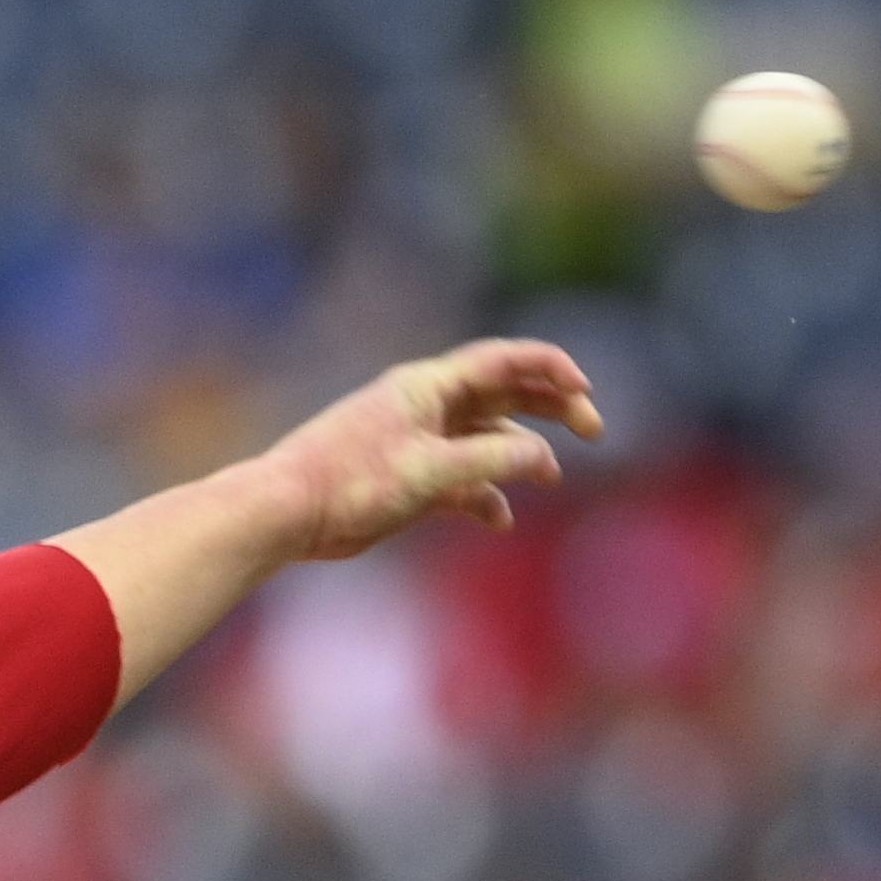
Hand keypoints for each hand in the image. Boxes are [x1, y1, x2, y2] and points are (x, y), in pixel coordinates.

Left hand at [249, 338, 603, 561]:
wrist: (287, 513)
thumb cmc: (349, 482)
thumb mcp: (429, 470)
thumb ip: (489, 460)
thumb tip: (543, 459)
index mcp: (428, 388)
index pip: (504, 361)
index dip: (551, 367)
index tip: (586, 388)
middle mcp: (426, 407)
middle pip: (504, 395)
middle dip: (551, 408)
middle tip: (593, 430)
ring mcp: (418, 443)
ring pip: (485, 439)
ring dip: (521, 455)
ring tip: (551, 478)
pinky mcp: (408, 481)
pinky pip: (461, 481)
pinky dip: (485, 496)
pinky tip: (499, 520)